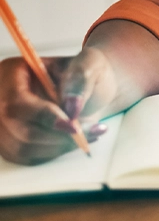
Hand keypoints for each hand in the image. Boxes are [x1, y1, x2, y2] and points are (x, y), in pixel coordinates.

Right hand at [0, 48, 116, 164]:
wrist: (87, 86)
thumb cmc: (85, 72)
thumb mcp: (88, 65)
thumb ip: (80, 81)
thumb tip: (72, 107)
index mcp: (13, 74)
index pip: (19, 103)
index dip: (45, 117)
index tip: (73, 127)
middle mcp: (1, 100)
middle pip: (19, 129)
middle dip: (57, 136)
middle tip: (88, 134)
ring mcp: (3, 123)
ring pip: (23, 147)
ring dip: (57, 146)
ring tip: (87, 137)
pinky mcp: (11, 142)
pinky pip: (27, 156)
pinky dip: (53, 152)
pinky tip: (72, 142)